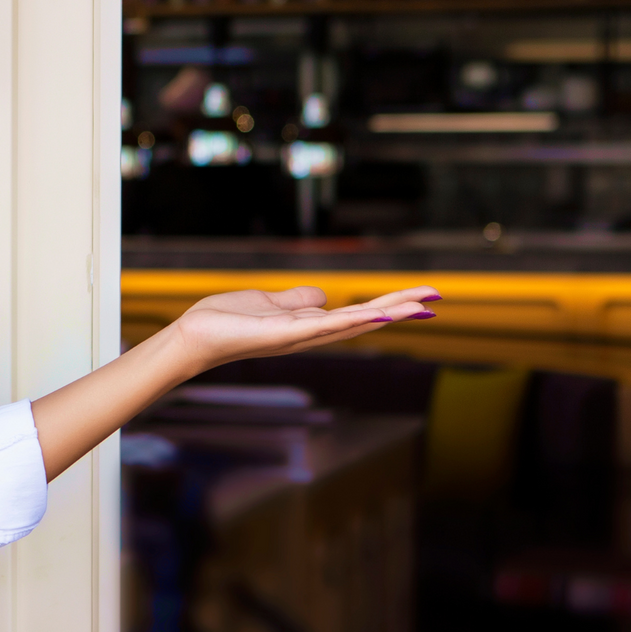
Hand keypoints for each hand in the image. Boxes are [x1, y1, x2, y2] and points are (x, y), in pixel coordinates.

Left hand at [163, 284, 439, 376]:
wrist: (194, 336)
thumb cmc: (225, 321)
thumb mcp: (268, 301)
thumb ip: (296, 299)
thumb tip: (323, 295)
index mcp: (308, 325)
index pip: (356, 314)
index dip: (388, 305)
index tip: (420, 298)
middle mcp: (310, 334)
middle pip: (364, 320)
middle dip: (399, 308)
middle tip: (436, 298)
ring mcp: (300, 336)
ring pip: (353, 323)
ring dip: (387, 313)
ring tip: (421, 305)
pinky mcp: (285, 334)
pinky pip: (325, 325)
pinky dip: (352, 319)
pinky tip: (378, 312)